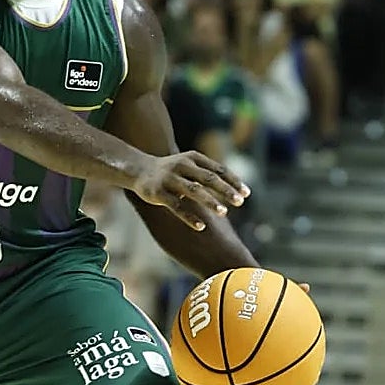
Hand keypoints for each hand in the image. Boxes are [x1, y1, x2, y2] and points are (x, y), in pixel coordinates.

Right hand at [131, 151, 248, 230]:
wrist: (138, 169)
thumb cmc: (171, 170)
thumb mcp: (189, 165)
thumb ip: (208, 173)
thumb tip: (236, 189)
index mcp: (192, 157)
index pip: (218, 169)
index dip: (233, 181)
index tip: (246, 194)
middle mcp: (181, 165)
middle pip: (208, 178)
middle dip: (225, 190)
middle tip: (240, 202)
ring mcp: (169, 178)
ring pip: (193, 190)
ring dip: (210, 201)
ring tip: (224, 212)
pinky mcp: (158, 193)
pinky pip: (176, 206)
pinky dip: (189, 217)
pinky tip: (201, 226)